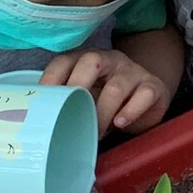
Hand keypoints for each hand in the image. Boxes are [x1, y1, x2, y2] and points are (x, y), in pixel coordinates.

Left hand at [39, 47, 169, 134]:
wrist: (147, 97)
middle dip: (77, 87)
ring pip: (116, 86)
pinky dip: (130, 112)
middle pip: (92, 61)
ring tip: (96, 133)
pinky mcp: (153, 86)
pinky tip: (120, 123)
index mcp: (85, 60)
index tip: (41, 102)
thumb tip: (39, 123)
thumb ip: (68, 102)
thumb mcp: (86, 97)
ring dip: (103, 113)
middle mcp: (109, 60)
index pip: (64, 61)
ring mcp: (132, 71)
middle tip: (70, 113)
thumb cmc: (107, 101)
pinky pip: (144, 95)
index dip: (50, 79)